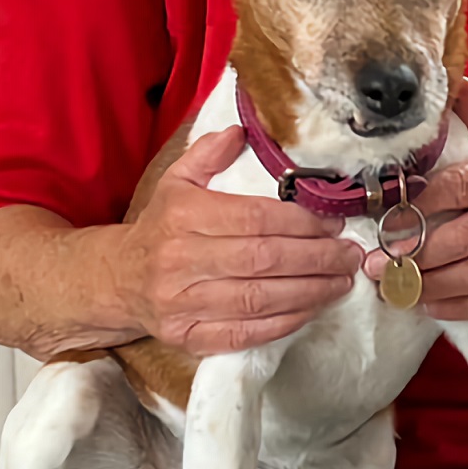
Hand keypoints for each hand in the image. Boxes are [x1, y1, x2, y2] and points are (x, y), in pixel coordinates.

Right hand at [114, 127, 362, 353]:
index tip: (333, 223)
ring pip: (260, 299)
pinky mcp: (188, 337)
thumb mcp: (176, 182)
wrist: (118, 280)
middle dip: (316, 258)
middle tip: (350, 255)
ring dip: (310, 292)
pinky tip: (312, 308)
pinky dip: (285, 322)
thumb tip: (241, 132)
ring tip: (341, 281)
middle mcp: (180, 260)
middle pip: (263, 260)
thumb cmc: (160, 228)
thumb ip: (208, 154)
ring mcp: (182, 303)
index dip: (301, 222)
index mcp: (182, 215)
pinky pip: (246, 333)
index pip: (254, 218)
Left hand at [363, 82, 467, 319]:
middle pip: (466, 236)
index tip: (385, 217)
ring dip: (429, 283)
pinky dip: (455, 307)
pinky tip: (425, 303)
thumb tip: (451, 79)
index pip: (461, 186)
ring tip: (392, 285)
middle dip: (416, 251)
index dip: (421, 203)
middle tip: (376, 262)